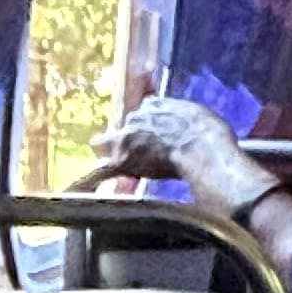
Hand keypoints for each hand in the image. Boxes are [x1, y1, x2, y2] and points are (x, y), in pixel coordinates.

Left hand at [92, 95, 268, 224]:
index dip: (148, 126)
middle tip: (145, 154)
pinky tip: (80, 188)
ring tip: (115, 168)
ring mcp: (127, 137)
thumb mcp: (201, 116)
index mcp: (157, 104)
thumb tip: (193, 126)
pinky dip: (88, 179)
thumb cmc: (211, 136)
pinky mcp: (122, 160)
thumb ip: (188, 118)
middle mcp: (137, 116)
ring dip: (112, 153)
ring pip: (105, 143)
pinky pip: (97, 170)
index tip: (155, 136)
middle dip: (130, 138)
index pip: (144, 112)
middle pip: (125, 127)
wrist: (204, 151)